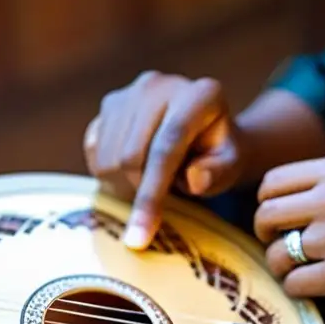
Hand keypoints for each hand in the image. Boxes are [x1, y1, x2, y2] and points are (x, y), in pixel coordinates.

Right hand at [85, 72, 245, 248]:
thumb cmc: (219, 155)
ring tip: (153, 181)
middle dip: (139, 191)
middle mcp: (159, 84)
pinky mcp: (109, 104)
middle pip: (130, 155)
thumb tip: (195, 178)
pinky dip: (108, 172)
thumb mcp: (230, 167)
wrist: (203, 133)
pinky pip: (94, 149)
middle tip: (159, 202)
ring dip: (124, 183)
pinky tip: (133, 170)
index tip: (139, 238)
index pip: (166, 147)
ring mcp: (130, 92)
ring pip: (108, 156)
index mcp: (199, 95)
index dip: (150, 195)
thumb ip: (218, 173)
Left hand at [253, 152, 324, 303]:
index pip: (273, 182)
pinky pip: (296, 283)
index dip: (268, 203)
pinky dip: (298, 288)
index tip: (277, 218)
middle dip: (266, 234)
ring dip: (282, 265)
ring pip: (278, 255)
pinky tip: (313, 285)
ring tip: (298, 270)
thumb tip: (299, 196)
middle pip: (265, 216)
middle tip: (278, 245)